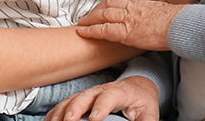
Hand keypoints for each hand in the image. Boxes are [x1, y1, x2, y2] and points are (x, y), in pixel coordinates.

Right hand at [44, 76, 158, 120]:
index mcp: (121, 92)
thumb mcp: (149, 113)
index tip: (95, 118)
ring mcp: (90, 94)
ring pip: (72, 99)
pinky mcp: (81, 100)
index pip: (110, 96)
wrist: (136, 87)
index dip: (102, 106)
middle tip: (69, 120)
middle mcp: (102, 90)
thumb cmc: (142, 102)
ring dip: (61, 111)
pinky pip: (65, 105)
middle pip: (86, 95)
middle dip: (76, 108)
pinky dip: (55, 113)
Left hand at [76, 0, 184, 50]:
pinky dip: (91, 30)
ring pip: (103, 14)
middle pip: (109, 4)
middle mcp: (132, 8)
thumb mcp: (166, 11)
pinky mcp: (124, 32)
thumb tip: (163, 12)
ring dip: (90, 17)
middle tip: (89, 13)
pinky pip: (103, 30)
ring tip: (82, 21)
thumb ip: (159, 10)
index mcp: (143, 2)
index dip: (113, 2)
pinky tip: (82, 32)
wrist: (177, 25)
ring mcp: (127, 19)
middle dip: (97, 8)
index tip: (108, 5)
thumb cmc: (176, 21)